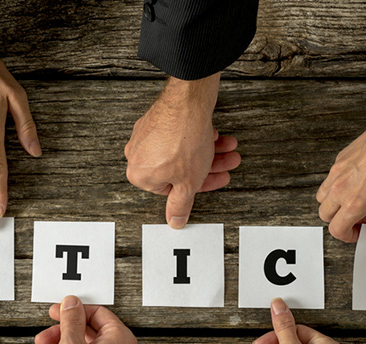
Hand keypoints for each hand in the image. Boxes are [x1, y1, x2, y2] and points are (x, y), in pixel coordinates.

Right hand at [124, 74, 240, 228]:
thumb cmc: (183, 142)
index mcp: (139, 175)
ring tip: (228, 148)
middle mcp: (137, 155)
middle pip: (179, 169)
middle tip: (227, 163)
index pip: (172, 188)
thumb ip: (180, 204)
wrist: (188, 102)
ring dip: (208, 151)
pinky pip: (178, 135)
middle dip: (208, 166)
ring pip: (181, 151)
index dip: (199, 185)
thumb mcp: (187, 183)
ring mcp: (146, 135)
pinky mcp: (156, 119)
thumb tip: (175, 221)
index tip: (214, 180)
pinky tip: (214, 136)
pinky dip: (197, 138)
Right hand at [317, 100, 365, 241]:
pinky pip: (330, 180)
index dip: (347, 236)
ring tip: (355, 201)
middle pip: (325, 215)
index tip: (358, 233)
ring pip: (322, 197)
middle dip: (339, 221)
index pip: (337, 229)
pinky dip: (338, 187)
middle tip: (359, 219)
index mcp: (355, 200)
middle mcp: (340, 187)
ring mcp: (337, 172)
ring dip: (335, 204)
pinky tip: (358, 183)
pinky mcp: (340, 159)